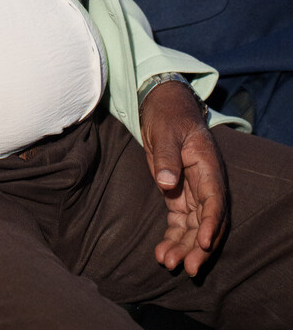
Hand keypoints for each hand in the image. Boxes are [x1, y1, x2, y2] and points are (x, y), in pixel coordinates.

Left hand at [140, 81, 228, 276]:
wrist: (163, 108)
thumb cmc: (168, 116)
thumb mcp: (166, 130)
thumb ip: (167, 156)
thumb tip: (167, 184)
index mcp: (207, 167)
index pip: (214, 200)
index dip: (211, 222)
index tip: (204, 242)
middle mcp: (204, 184)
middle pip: (207, 221)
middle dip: (199, 246)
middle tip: (189, 267)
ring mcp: (192, 192)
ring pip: (194, 227)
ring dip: (184, 247)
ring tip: (168, 263)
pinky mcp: (178, 196)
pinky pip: (180, 223)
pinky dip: (173, 238)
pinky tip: (161, 253)